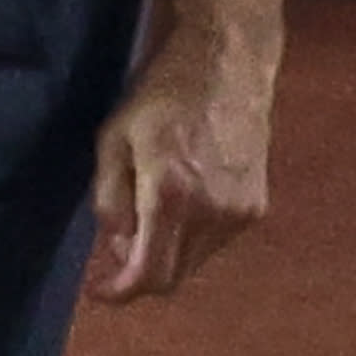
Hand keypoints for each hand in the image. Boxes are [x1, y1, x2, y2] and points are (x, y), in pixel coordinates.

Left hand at [82, 1, 278, 303]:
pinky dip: (190, 237)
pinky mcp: (256, 206)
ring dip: (166, 253)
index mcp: (171, 195)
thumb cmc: (162, 93)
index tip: (99, 291)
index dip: (120, 292)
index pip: (149, 275)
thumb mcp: (113, 139)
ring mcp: (239, 212)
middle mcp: (211, 212)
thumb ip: (109, 200)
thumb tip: (117, 246)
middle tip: (118, 245)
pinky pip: (214, 243)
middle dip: (139, 271)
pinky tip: (180, 202)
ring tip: (149, 212)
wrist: (228, 62)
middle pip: (172, 278)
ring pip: (194, 263)